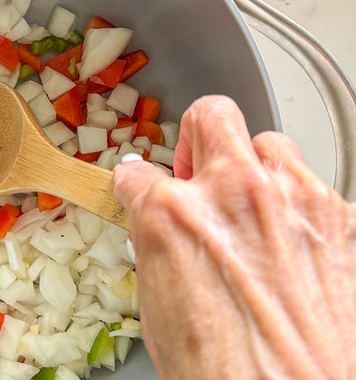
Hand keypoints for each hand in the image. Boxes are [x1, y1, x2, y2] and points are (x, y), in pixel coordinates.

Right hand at [113, 95, 355, 378]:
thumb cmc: (223, 372)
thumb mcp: (157, 306)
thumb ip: (158, 247)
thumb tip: (155, 227)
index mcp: (172, 215)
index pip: (137, 172)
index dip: (136, 184)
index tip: (141, 189)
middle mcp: (235, 193)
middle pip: (212, 115)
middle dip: (198, 141)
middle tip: (197, 174)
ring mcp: (294, 199)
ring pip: (270, 143)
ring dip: (253, 169)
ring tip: (250, 209)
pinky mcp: (341, 218)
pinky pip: (311, 186)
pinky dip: (294, 206)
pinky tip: (287, 244)